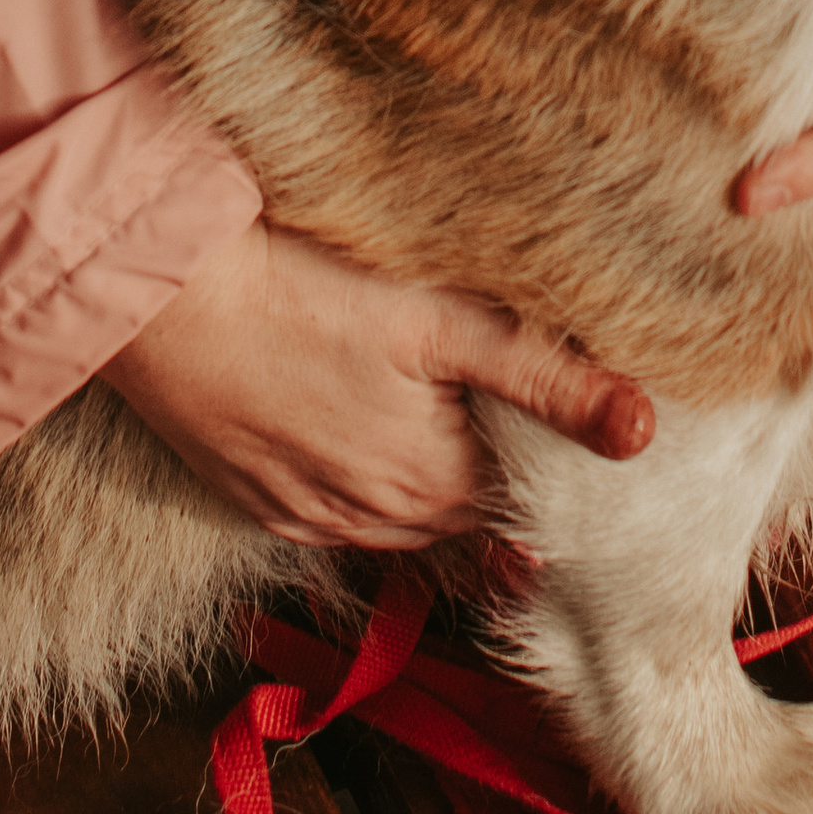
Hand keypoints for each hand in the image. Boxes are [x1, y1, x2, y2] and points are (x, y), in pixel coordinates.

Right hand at [103, 217, 652, 549]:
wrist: (167, 300)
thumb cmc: (307, 291)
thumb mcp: (442, 322)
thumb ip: (545, 378)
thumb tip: (644, 431)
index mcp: (433, 483)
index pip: (525, 505)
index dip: (557, 472)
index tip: (578, 437)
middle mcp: (374, 519)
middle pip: (465, 517)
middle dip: (499, 485)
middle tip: (529, 436)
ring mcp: (306, 514)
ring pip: (399, 522)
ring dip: (433, 493)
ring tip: (462, 443)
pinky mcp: (256, 498)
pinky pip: (334, 516)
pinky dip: (365, 492)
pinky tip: (370, 449)